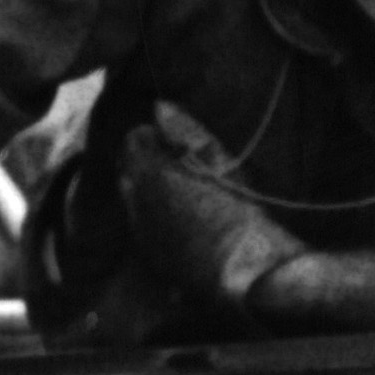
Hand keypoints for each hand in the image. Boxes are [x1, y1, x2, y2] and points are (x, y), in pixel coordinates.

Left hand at [114, 103, 308, 317]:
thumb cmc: (238, 208)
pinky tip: (185, 220)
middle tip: (178, 161)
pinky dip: (157, 218)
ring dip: (151, 191)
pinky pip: (144, 227)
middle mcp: (136, 203)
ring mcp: (141, 233)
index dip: (153, 135)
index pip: (134, 140)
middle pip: (128, 170)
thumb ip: (185, 129)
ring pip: (134, 200)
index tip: (174, 138)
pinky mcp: (152, 257)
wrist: (246, 268)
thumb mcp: (218, 160)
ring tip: (185, 191)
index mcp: (149, 174)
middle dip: (146, 162)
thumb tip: (160, 106)